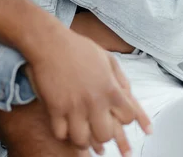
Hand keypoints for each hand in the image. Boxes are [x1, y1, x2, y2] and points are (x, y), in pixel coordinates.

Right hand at [25, 26, 151, 154]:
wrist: (50, 42)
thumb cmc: (79, 49)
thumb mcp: (108, 59)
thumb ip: (121, 80)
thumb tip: (131, 100)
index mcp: (110, 88)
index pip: (128, 118)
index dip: (124, 119)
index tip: (118, 117)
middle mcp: (94, 101)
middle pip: (105, 135)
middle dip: (103, 135)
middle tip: (97, 129)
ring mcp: (74, 106)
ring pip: (82, 140)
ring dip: (83, 139)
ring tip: (81, 132)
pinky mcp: (55, 108)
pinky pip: (61, 134)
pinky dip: (63, 134)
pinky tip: (65, 127)